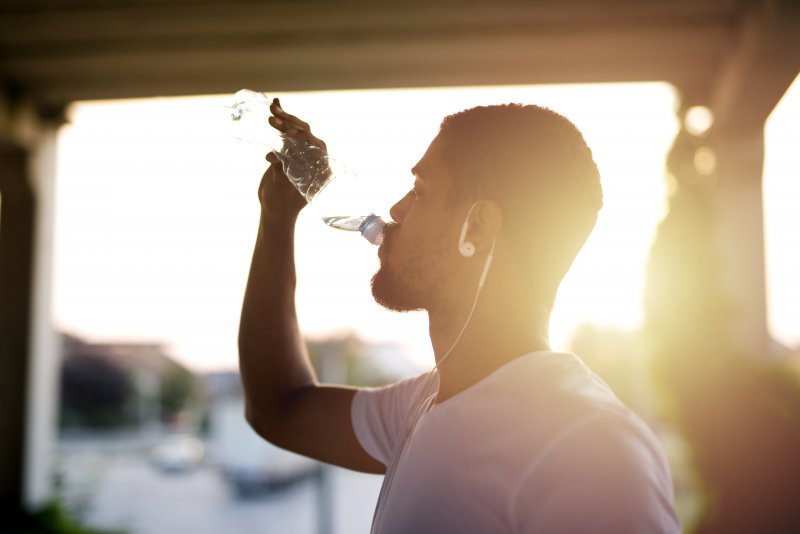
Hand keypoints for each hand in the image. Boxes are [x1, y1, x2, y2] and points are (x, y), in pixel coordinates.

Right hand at [258, 98, 327, 223]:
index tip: (287, 134)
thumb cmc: (280, 204)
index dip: (303, 138)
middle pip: (306, 135)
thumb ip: (280, 171)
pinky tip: (275, 103)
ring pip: (296, 131)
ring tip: (272, 107)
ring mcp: (303, 154)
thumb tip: (273, 157)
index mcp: (321, 169)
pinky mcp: (291, 150)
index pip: (317, 147)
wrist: (275, 211)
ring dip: (284, 118)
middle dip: (290, 124)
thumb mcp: (280, 188)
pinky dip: (282, 118)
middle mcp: (315, 159)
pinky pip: (288, 131)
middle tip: (274, 118)